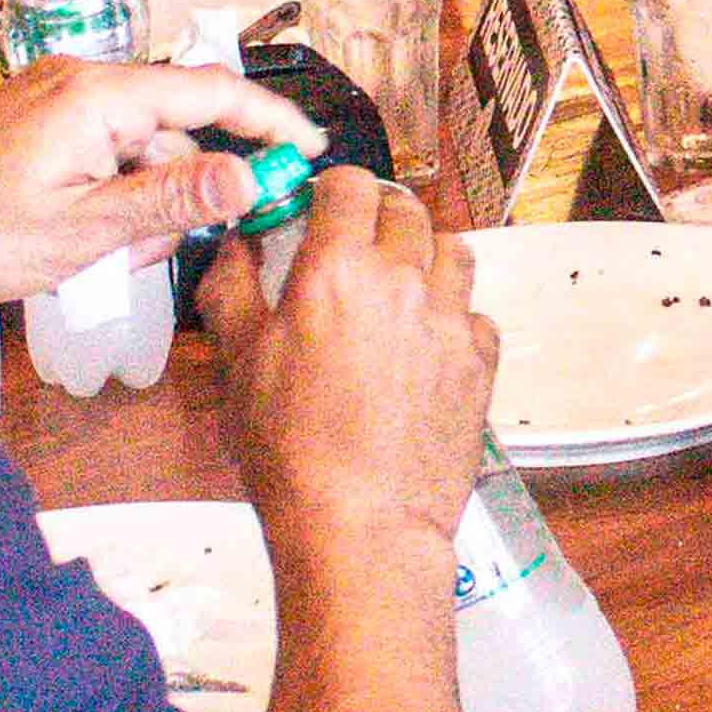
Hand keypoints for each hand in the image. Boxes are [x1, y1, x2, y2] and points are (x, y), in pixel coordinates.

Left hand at [0, 56, 296, 307]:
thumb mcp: (83, 230)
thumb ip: (170, 200)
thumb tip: (247, 178)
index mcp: (97, 96)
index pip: (210, 92)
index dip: (269, 119)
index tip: (309, 148)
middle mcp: (80, 80)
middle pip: (176, 124)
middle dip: (186, 186)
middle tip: (162, 248)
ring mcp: (55, 97)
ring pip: (140, 143)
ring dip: (144, 198)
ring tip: (105, 256)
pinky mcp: (38, 119)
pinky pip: (104, 147)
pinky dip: (113, 190)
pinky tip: (85, 238)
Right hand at [204, 166, 493, 562]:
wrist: (361, 526)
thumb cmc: (293, 454)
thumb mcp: (238, 364)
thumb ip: (233, 289)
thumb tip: (235, 247)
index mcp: (336, 271)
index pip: (349, 185)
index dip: (332, 190)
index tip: (319, 208)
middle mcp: (401, 282)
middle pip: (405, 209)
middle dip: (378, 217)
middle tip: (355, 248)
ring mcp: (448, 321)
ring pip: (453, 251)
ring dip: (424, 256)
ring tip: (398, 288)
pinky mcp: (479, 363)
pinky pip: (476, 313)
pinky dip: (454, 316)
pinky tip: (426, 343)